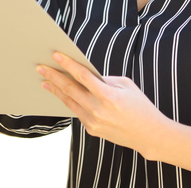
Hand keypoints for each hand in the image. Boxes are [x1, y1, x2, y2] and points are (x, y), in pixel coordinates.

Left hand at [38, 52, 168, 156]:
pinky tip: (61, 94)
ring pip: (70, 102)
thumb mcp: (126, 85)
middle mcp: (98, 110)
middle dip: (54, 76)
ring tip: (45, 80)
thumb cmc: (140, 106)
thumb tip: (85, 75)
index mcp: (108, 96)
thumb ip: (104, 79)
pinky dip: (69, 101)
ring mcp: (93, 121)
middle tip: (41, 67)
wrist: (149, 135)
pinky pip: (77, 112)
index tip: (55, 55)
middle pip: (70, 89)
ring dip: (56, 90)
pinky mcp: (92, 129)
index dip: (68, 64)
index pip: (82, 76)